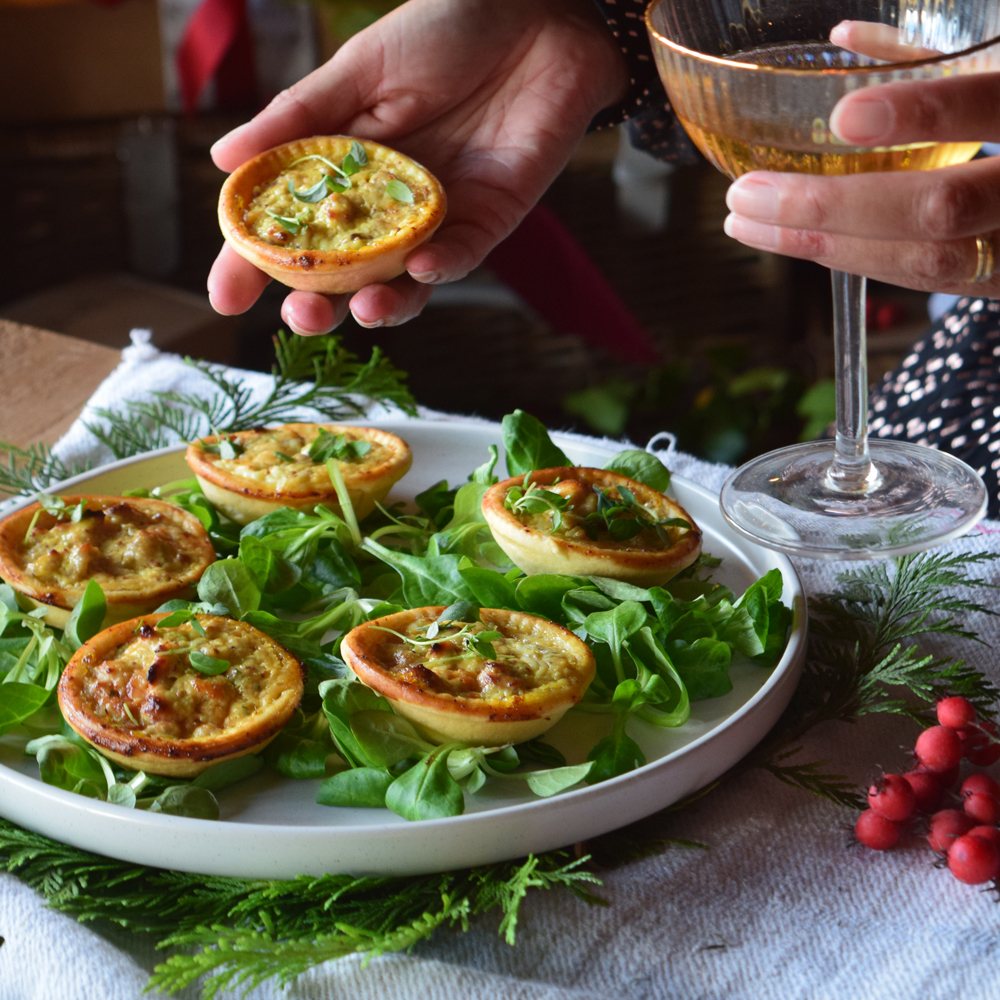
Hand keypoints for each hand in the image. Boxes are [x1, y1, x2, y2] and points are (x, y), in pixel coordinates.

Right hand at [208, 0, 625, 334]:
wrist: (536, 14)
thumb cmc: (446, 30)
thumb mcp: (360, 69)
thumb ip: (299, 118)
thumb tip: (222, 159)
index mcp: (344, 171)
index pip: (291, 228)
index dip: (255, 264)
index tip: (224, 298)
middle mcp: (386, 207)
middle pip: (345, 275)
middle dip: (318, 303)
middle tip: (299, 315)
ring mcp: (437, 219)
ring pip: (404, 284)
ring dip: (380, 306)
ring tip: (358, 311)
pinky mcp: (490, 219)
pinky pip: (462, 257)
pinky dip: (440, 268)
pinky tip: (419, 268)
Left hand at [723, 36, 999, 295]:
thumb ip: (940, 56)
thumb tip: (844, 38)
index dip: (928, 113)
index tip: (846, 116)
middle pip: (942, 208)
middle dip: (832, 207)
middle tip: (746, 197)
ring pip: (926, 263)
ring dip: (825, 246)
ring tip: (748, 223)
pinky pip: (926, 281)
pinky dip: (857, 258)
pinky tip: (800, 241)